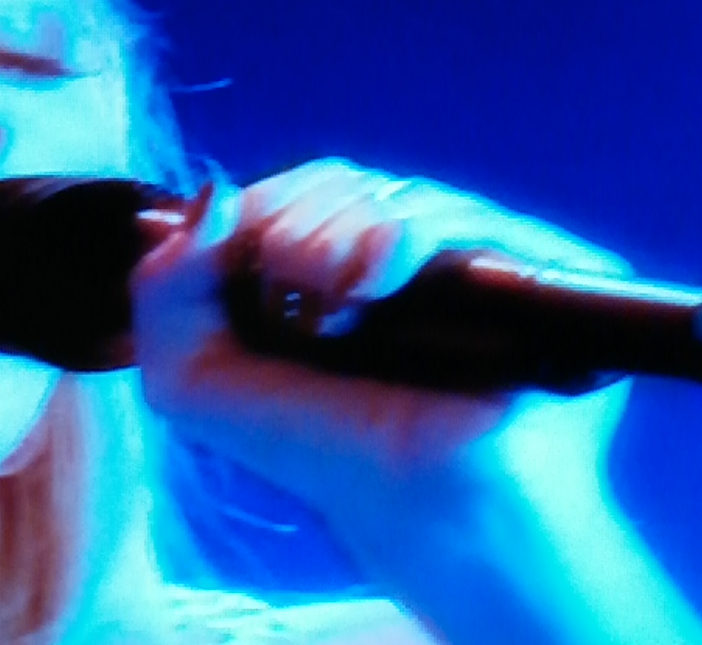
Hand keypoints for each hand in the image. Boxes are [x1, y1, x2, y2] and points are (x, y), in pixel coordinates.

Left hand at [132, 158, 701, 644]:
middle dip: (289, 226)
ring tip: (333, 307)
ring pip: (389, 191)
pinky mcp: (536, 266)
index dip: (256, 208)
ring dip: (334, 239)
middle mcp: (405, 249)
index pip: (293, 189)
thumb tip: (211, 193)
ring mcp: (472, 253)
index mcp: (333, 261)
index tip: (232, 255)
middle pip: (337, 180)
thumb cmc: (320, 448)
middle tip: (287, 289)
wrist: (428, 520)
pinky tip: (373, 285)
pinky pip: (457, 219)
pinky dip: (400, 238)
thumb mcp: (192, 376)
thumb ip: (164, 288)